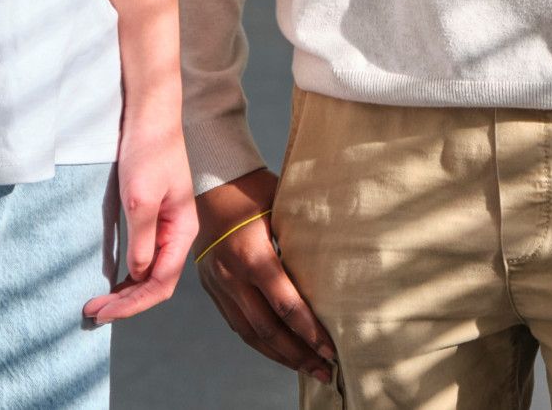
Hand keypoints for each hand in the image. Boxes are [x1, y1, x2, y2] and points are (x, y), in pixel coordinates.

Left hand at [85, 114, 198, 324]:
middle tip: (92, 313)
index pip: (161, 283)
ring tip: (98, 303)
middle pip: (156, 282)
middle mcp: (177, 233)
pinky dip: (127, 274)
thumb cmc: (148, 151)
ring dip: (126, 292)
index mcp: (182, 230)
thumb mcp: (140, 198)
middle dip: (126, 303)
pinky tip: (110, 280)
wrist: (149, 117)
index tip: (102, 312)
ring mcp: (165, 226)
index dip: (132, 304)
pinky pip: (143, 256)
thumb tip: (137, 274)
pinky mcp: (152, 217)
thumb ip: (141, 240)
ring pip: (150, 272)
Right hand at [193, 170, 336, 384]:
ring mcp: (218, 285)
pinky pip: (237, 324)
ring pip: (249, 333)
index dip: (309, 331)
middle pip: (267, 329)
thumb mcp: (283, 208)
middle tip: (325, 370)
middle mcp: (231, 276)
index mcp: (251, 255)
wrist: (211, 180)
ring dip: (279, 355)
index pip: (285, 305)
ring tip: (307, 368)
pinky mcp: (211, 288)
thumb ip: (304, 239)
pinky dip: (260, 342)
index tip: (331, 348)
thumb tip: (340, 268)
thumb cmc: (255, 188)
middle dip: (298, 354)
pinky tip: (279, 351)